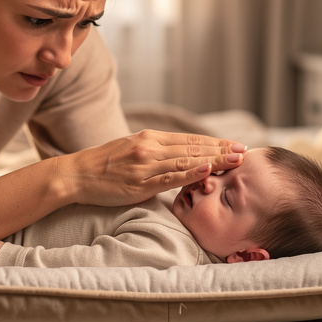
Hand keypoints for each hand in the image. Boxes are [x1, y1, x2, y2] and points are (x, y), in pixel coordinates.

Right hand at [58, 130, 246, 206]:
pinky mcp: (140, 183)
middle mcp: (150, 147)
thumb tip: (180, 158)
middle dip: (221, 150)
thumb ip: (156, 153)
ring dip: (213, 160)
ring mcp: (145, 165)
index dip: (215, 142)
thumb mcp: (132, 151)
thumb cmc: (104, 166)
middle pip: (193, 148)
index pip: (190, 140)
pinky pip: (169, 178)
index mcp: (150, 138)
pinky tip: (207, 170)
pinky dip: (190, 173)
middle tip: (245, 151)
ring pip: (186, 161)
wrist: (76, 175)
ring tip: (235, 160)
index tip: (235, 145)